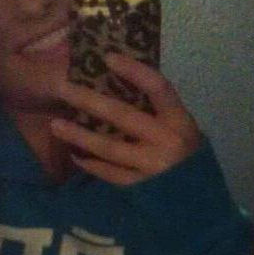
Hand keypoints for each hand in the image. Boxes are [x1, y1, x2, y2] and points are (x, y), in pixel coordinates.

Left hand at [50, 53, 200, 185]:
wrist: (198, 198)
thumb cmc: (185, 152)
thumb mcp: (180, 126)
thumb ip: (156, 110)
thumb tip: (118, 82)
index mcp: (179, 120)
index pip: (158, 88)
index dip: (134, 71)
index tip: (108, 57)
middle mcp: (166, 141)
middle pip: (122, 116)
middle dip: (89, 100)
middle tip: (63, 89)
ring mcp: (151, 166)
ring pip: (109, 148)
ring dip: (79, 135)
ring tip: (55, 125)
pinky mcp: (140, 187)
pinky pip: (108, 173)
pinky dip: (90, 163)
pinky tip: (73, 154)